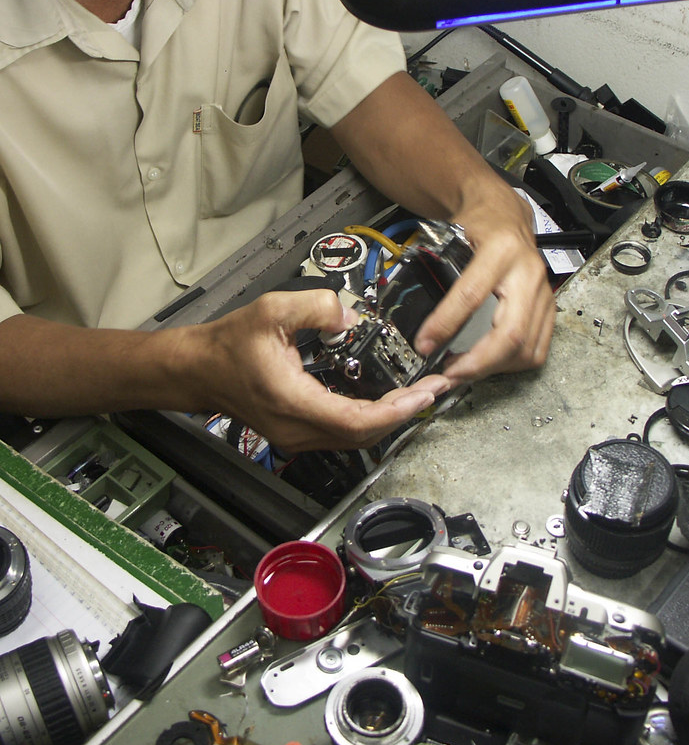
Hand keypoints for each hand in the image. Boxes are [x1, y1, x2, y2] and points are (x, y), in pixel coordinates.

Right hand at [186, 289, 450, 452]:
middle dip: (404, 413)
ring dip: (391, 417)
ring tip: (420, 394)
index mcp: (293, 401)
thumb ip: (314, 306)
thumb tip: (347, 315)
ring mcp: (298, 435)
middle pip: (364, 435)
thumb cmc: (229, 344)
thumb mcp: (270, 310)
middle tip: (434, 389)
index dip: (395, 411)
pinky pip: (344, 432)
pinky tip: (389, 400)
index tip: (424, 394)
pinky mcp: (299, 432)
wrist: (198, 370)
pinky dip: (372, 418)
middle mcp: (298, 428)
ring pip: (356, 438)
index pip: (355, 420)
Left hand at [412, 191, 554, 383]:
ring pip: (526, 348)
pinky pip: (538, 349)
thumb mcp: (452, 238)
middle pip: (511, 334)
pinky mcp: (550, 307)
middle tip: (450, 374)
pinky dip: (512, 364)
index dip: (445, 325)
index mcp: (501, 250)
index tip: (425, 344)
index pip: (472, 295)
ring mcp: (543, 293)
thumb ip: (439, 273)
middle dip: (478, 363)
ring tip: (465, 370)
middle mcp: (528, 273)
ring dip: (493, 368)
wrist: (506, 214)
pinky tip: (490, 363)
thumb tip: (420, 319)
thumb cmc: (479, 224)